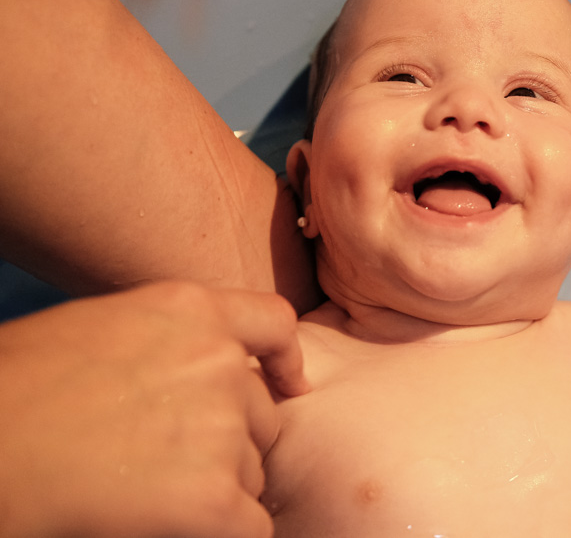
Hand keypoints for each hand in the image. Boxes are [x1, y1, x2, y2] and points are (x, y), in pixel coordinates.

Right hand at [0, 281, 307, 537]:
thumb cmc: (14, 392)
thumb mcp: (95, 331)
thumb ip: (161, 345)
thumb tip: (186, 378)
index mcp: (187, 311)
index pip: (275, 323)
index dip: (285, 360)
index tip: (288, 385)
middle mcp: (218, 361)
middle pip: (258, 414)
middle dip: (227, 440)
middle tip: (164, 462)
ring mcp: (221, 426)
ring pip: (251, 470)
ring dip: (217, 487)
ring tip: (144, 490)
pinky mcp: (214, 496)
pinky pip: (251, 525)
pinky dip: (226, 531)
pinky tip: (183, 528)